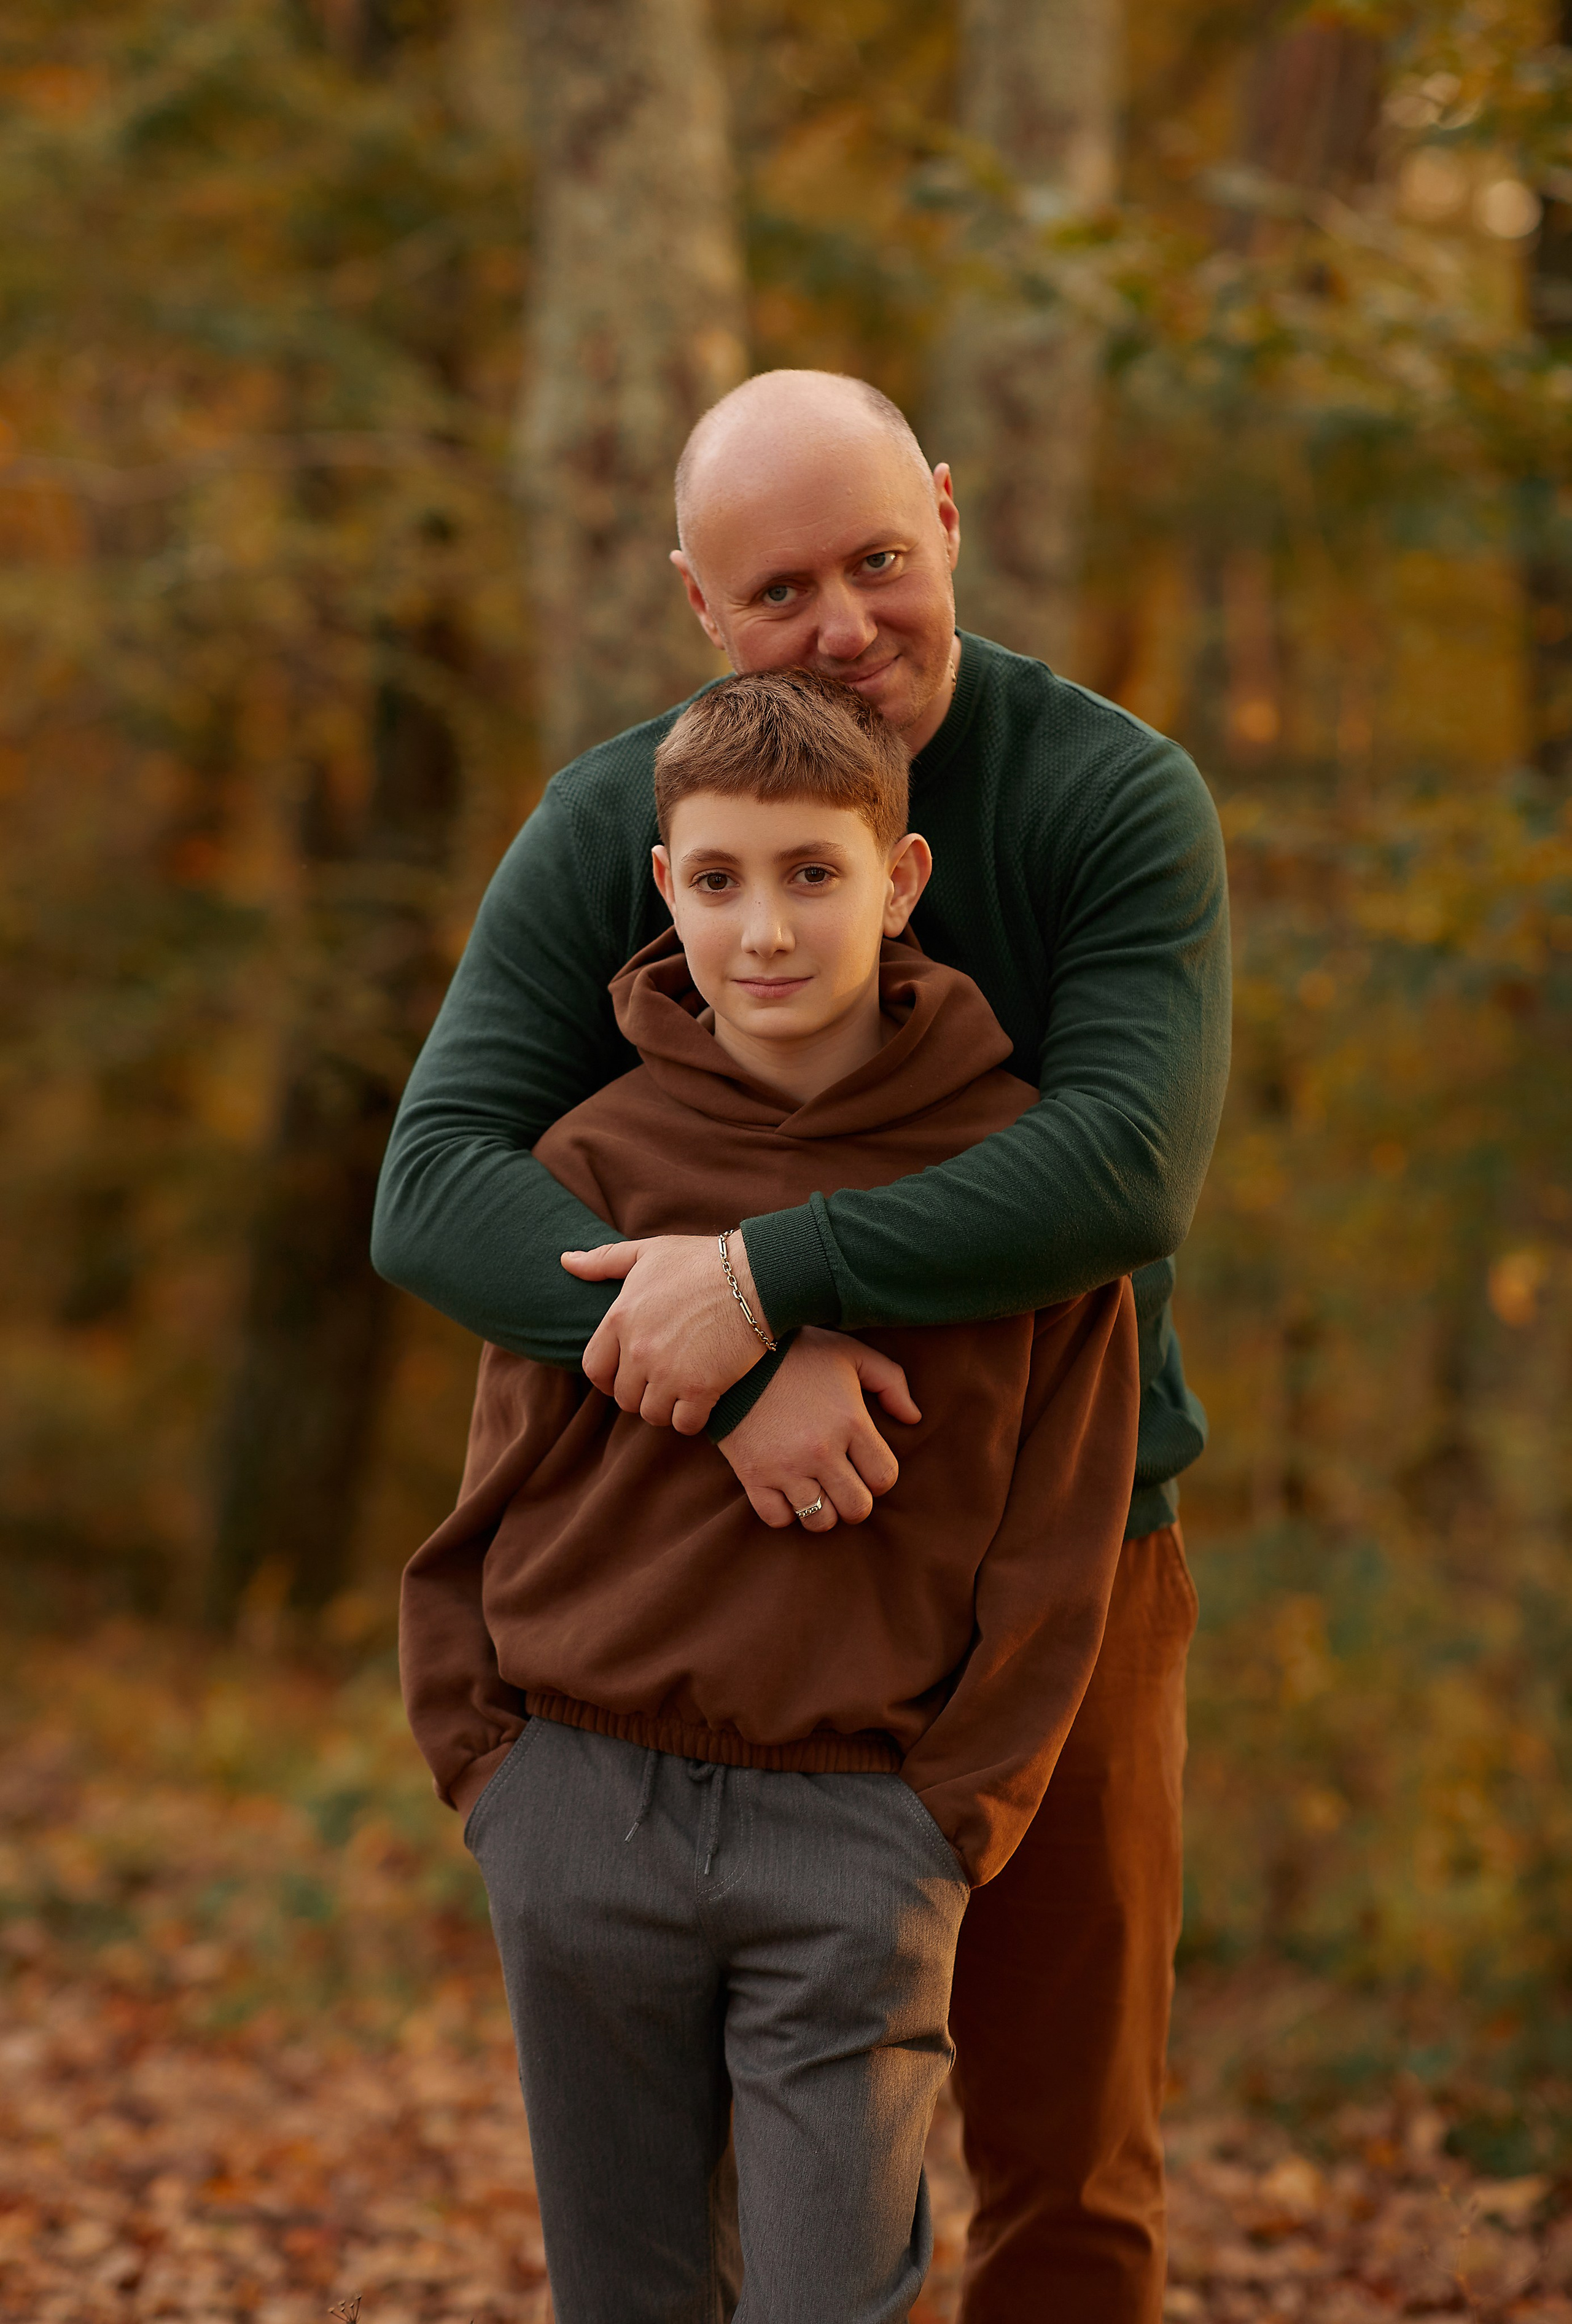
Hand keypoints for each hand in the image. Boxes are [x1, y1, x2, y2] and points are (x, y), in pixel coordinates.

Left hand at [560, 1232, 768, 1433]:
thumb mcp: (649, 1253)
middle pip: (624, 1397)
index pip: (594, 1369)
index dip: (608, 1378)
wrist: (755, 1277)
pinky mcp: (701, 1389)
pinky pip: (684, 1424)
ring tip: (682, 1390)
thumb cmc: (702, 1261)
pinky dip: (691, 1418)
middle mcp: (638, 1350)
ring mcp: (668, 1372)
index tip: (625, 1375)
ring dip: (665, 1407)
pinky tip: (703, 1401)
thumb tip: (566, 1260)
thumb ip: (604, 1260)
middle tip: (662, 1380)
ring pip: (652, 1414)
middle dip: (640, 1392)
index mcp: (620, 1319)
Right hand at [718, 1326, 920, 1533]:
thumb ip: (891, 1382)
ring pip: (819, 1521)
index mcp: (850, 1422)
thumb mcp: (851, 1353)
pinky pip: (777, 1518)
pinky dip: (785, 1512)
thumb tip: (913, 1418)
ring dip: (822, 1510)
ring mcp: (785, 1466)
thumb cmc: (799, 1351)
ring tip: (817, 1488)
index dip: (880, 1476)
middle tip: (844, 1484)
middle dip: (856, 1501)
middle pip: (856, 1508)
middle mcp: (821, 1450)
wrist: (733, 1350)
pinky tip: (787, 1490)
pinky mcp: (753, 1475)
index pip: (884, 1477)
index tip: (865, 1465)